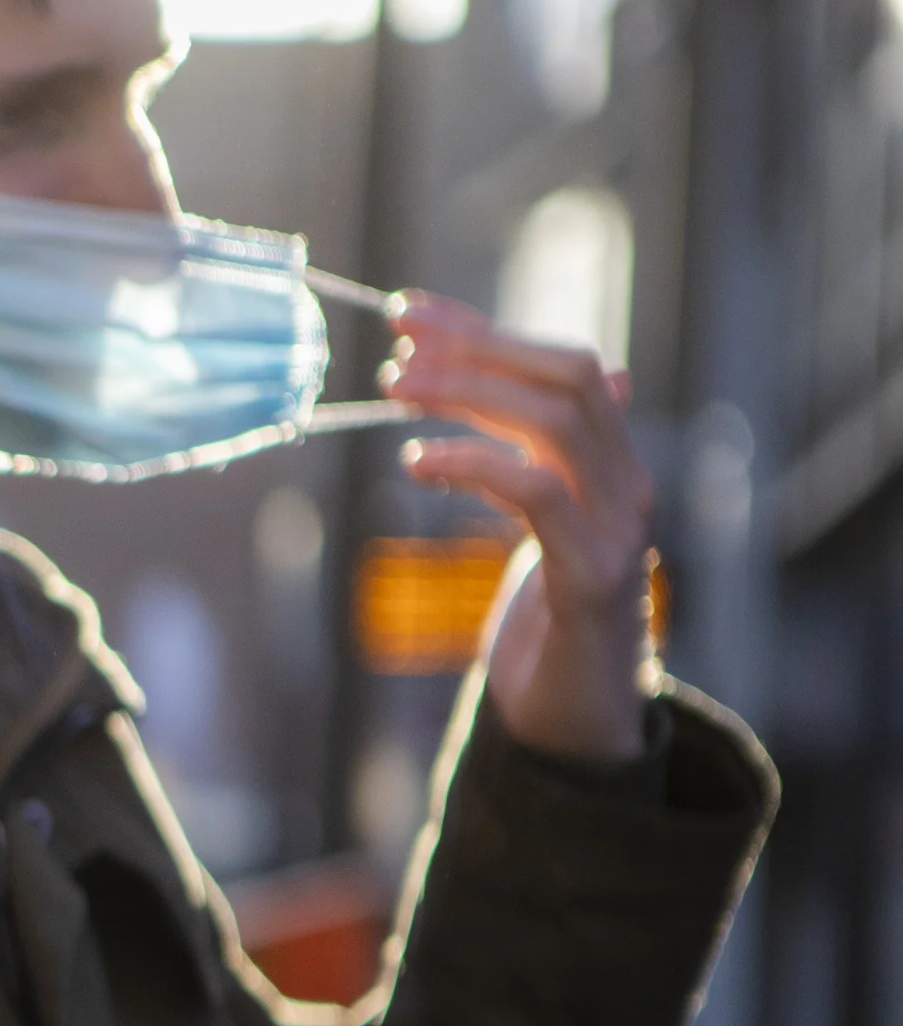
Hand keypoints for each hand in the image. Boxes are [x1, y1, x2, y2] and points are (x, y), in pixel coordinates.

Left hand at [384, 295, 652, 764]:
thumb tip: (526, 378)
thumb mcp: (536, 522)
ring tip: (396, 392)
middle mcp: (629, 478)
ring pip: (561, 422)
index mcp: (612, 459)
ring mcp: (621, 524)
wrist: (582, 715)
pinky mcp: (595, 575)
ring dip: (470, 396)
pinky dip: (475, 465)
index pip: (560, 363)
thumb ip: (529, 452)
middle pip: (569, 376)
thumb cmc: (550, 617)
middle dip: (480, 349)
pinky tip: (417, 461)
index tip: (408, 310)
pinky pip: (538, 495)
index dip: (486, 329)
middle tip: (396, 351)